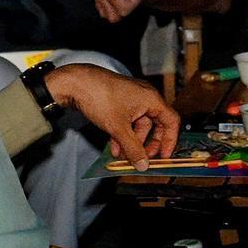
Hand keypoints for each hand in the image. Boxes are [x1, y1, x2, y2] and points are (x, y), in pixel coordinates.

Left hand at [44, 63, 179, 164]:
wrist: (76, 83)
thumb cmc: (101, 97)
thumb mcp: (118, 128)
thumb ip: (132, 148)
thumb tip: (143, 164)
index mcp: (151, 99)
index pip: (171, 121)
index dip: (170, 140)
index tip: (163, 157)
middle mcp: (145, 97)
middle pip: (156, 124)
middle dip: (148, 144)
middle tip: (142, 159)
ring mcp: (132, 98)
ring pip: (139, 124)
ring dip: (132, 141)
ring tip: (122, 156)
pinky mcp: (120, 101)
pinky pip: (128, 120)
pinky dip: (123, 134)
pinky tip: (114, 147)